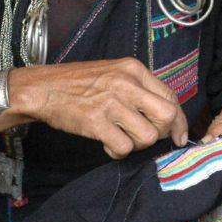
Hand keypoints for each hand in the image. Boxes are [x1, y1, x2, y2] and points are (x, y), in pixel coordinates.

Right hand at [11, 57, 187, 158]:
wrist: (43, 88)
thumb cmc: (77, 83)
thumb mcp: (113, 72)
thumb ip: (139, 88)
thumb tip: (165, 114)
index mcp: (133, 69)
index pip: (171, 97)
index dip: (179, 121)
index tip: (178, 135)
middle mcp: (126, 84)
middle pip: (167, 116)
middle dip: (164, 133)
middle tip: (149, 138)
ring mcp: (111, 103)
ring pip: (148, 136)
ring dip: (139, 145)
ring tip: (123, 139)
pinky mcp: (96, 122)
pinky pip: (124, 148)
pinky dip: (119, 153)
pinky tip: (108, 145)